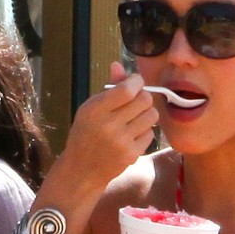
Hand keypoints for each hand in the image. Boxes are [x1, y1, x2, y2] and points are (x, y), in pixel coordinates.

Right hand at [58, 62, 158, 194]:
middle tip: (136, 101)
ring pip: (152, 115)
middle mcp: (108, 125)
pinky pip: (151, 133)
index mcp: (95, 109)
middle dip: (144, 97)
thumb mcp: (90, 108)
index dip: (137, 82)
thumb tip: (119, 64)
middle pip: (145, 100)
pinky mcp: (131, 155)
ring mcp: (121, 141)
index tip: (135, 83)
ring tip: (135, 117)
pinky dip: (145, 131)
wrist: (82, 169)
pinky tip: (133, 134)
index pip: (127, 89)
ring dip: (147, 113)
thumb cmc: (86, 133)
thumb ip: (109, 87)